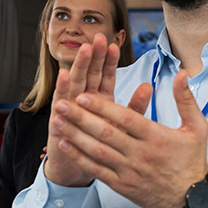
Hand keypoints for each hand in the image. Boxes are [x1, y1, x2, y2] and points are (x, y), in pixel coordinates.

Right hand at [44, 33, 120, 186]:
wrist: (78, 168)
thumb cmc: (101, 147)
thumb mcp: (122, 125)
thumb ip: (135, 107)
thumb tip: (149, 86)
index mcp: (100, 99)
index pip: (105, 75)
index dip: (109, 61)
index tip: (114, 44)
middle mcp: (83, 99)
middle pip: (90, 74)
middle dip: (95, 56)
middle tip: (99, 38)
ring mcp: (69, 107)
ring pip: (75, 83)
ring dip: (80, 66)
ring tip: (85, 50)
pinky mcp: (58, 118)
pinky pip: (60, 101)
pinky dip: (62, 88)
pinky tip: (64, 75)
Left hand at [53, 69, 207, 207]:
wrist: (191, 198)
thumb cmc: (192, 161)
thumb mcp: (197, 127)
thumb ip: (186, 99)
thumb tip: (183, 73)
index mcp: (156, 137)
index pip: (125, 119)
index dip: (102, 107)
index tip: (84, 95)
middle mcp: (140, 154)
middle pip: (105, 133)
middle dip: (80, 117)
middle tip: (61, 104)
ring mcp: (128, 170)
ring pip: (97, 151)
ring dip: (74, 135)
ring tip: (57, 121)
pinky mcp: (121, 185)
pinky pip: (96, 170)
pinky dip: (79, 157)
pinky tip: (66, 145)